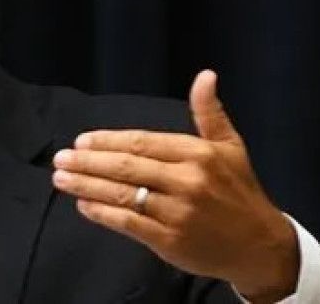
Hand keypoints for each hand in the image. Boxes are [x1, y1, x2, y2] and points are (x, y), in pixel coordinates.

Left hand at [51, 71, 298, 302]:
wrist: (260, 245)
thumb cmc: (240, 191)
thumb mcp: (230, 147)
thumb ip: (209, 112)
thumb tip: (205, 75)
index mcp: (198, 155)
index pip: (142, 143)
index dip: (108, 142)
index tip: (81, 141)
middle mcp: (187, 181)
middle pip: (126, 167)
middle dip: (88, 162)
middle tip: (60, 159)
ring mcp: (177, 212)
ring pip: (122, 195)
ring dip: (86, 186)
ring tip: (61, 179)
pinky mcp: (170, 240)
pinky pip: (129, 222)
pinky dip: (102, 213)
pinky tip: (83, 205)